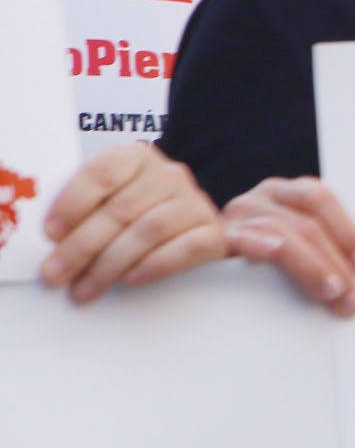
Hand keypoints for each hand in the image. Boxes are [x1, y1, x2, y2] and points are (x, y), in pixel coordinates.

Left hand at [39, 143, 228, 301]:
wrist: (189, 234)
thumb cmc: (135, 219)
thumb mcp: (107, 203)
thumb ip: (82, 210)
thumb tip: (48, 241)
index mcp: (137, 159)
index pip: (104, 171)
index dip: (74, 201)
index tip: (51, 233)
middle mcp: (170, 175)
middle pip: (122, 208)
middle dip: (82, 246)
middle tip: (55, 274)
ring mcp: (195, 202)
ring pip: (150, 230)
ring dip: (111, 263)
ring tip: (84, 289)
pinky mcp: (213, 233)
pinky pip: (187, 248)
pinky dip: (156, 265)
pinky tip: (131, 279)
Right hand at [221, 177, 354, 315]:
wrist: (187, 261)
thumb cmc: (247, 264)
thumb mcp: (284, 246)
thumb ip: (311, 247)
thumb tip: (352, 274)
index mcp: (281, 193)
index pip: (319, 198)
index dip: (345, 229)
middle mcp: (257, 199)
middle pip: (306, 222)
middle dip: (335, 262)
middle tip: (350, 297)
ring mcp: (234, 217)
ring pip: (282, 233)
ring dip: (312, 267)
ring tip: (331, 293)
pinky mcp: (213, 239)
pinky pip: (244, 239)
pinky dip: (264, 247)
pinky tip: (277, 257)